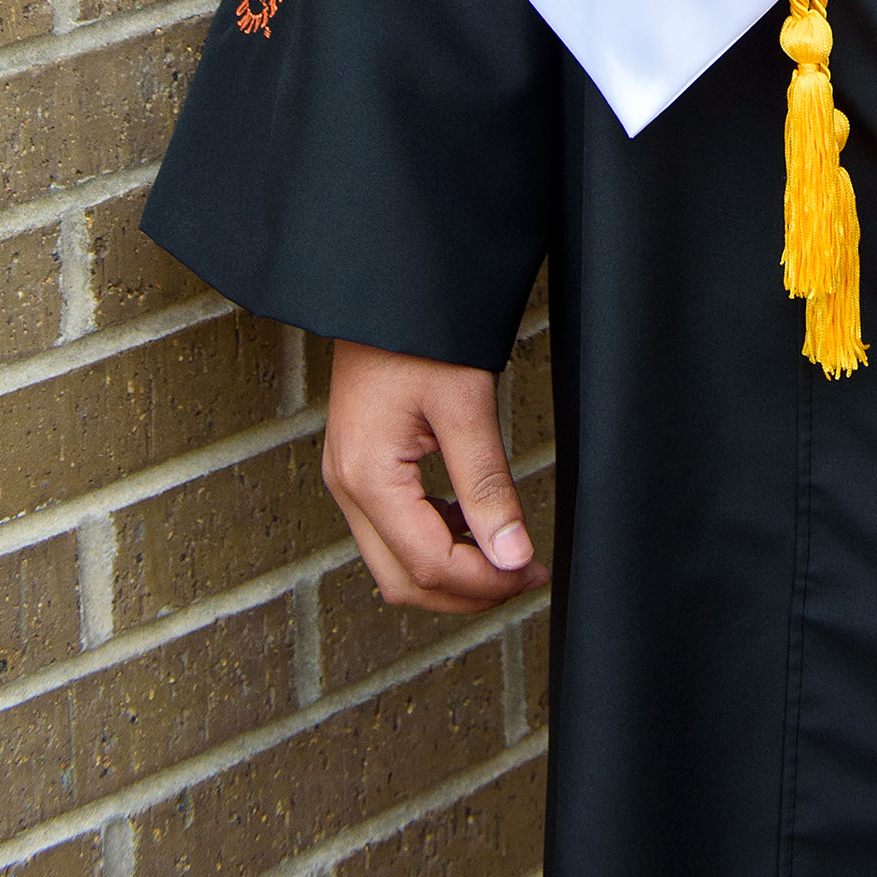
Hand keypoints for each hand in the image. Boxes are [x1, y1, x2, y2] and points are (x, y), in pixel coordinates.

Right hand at [323, 340, 546, 613]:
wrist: (386, 284)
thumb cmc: (421, 331)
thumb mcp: (465, 404)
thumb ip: (487, 485)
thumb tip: (513, 556)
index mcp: (367, 477)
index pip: (427, 565)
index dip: (483, 583)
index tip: (531, 573)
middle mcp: (346, 487)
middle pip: (404, 581)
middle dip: (466, 591)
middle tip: (524, 576)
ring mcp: (346, 479)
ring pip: (395, 564)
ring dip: (450, 572)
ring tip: (506, 556)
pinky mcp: (358, 467)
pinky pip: (392, 531)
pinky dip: (434, 542)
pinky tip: (472, 524)